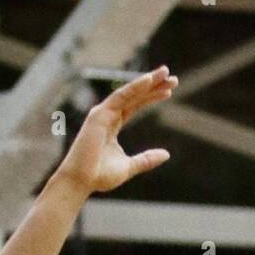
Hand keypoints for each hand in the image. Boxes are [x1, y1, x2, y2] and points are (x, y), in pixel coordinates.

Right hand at [54, 67, 177, 194]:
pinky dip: (134, 87)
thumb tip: (166, 154)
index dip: (151, 96)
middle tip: (172, 77)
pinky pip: (120, 97)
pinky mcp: (99, 115)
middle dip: (153, 85)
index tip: (169, 90)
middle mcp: (108, 115)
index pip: (135, 105)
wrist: (81, 182)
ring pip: (129, 93)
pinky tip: (149, 80)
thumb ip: (146, 159)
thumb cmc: (100, 175)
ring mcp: (103, 113)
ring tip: (166, 73)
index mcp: (113, 125)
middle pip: (134, 96)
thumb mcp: (130, 166)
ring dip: (147, 81)